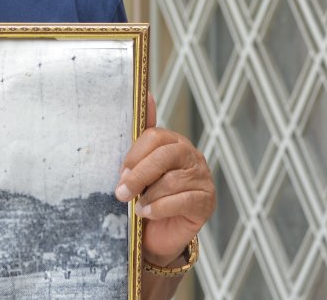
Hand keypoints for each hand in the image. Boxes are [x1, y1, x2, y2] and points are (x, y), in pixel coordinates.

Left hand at [115, 93, 214, 264]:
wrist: (158, 232)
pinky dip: (160, 208)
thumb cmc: (147, 195)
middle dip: (139, 175)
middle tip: (121, 192)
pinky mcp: (206, 201)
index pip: (155, 136)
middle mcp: (192, 156)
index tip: (120, 172)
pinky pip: (182, 200)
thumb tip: (146, 93)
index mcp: (174, 142)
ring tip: (137, 207)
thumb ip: (141, 135)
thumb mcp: (139, 166)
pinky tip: (148, 213)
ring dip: (149, 196)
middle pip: (165, 156)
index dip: (135, 154)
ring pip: (172, 181)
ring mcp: (202, 178)